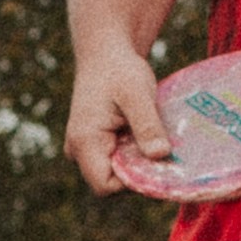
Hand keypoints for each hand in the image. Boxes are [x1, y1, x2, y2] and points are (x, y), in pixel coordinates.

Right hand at [63, 40, 171, 195]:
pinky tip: (148, 136)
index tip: (157, 161)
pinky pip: (118, 161)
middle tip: (162, 148)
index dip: (133, 181)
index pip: (105, 186)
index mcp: (84, 142)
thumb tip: (160, 155)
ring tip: (153, 137)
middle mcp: (79, 150)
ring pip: (116, 172)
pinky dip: (135, 153)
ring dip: (138, 160)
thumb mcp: (137, 93)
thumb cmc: (119, 70)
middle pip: (112, 182)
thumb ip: (147, 125)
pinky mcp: (96, 145)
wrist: (105, 54)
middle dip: (138, 170)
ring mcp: (86, 149)